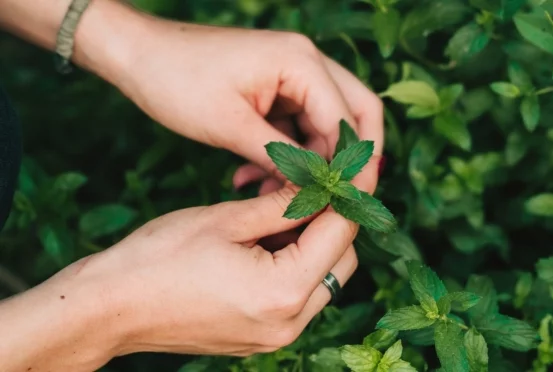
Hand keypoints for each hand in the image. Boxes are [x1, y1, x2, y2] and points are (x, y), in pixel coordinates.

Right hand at [0, 185, 357, 370]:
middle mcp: (289, 323)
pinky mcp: (262, 337)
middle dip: (333, 222)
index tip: (351, 168)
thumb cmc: (159, 258)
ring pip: (323, 280)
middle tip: (311, 187)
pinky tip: (267, 240)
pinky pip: (298, 298)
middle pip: (341, 262)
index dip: (349, 195)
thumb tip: (321, 183)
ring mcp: (276, 336)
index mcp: (283, 291)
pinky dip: (294, 266)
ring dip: (313, 244)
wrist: (110, 307)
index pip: (341, 234)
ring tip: (280, 211)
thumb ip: (284, 203)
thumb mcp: (226, 218)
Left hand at [97, 7, 383, 194]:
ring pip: (325, 125)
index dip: (351, 166)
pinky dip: (287, 154)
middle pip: (355, 114)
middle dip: (347, 161)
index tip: (345, 205)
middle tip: (336, 200)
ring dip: (309, 162)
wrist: (136, 54)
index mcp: (301, 62)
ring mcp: (293, 74)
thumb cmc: (176, 80)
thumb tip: (317, 190)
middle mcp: (306, 62)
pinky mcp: (276, 88)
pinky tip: (256, 178)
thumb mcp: (230, 126)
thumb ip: (282, 158)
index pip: (347, 120)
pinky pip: (298, 126)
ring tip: (274, 194)